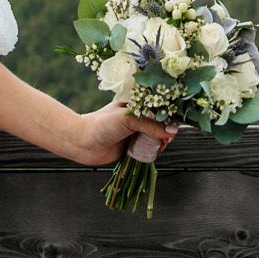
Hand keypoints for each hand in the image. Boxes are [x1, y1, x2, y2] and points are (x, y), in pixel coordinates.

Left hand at [61, 102, 179, 167]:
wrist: (82, 143)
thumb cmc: (102, 125)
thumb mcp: (129, 120)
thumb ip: (151, 125)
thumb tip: (173, 131)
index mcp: (136, 106)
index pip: (158, 108)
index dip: (169, 115)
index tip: (175, 124)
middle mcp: (137, 118)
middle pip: (160, 123)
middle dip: (167, 130)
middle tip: (168, 138)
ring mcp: (134, 133)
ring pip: (155, 137)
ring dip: (161, 141)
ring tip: (161, 145)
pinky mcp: (132, 147)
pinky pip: (148, 149)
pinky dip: (154, 150)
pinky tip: (155, 151)